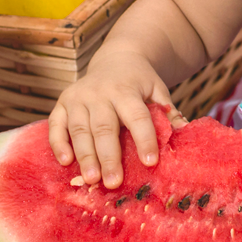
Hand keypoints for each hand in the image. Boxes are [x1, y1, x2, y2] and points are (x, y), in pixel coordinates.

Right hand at [48, 48, 187, 189]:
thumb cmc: (140, 82)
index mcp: (126, 90)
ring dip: (85, 156)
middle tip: (114, 182)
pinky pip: (56, 125)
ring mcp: (78, 97)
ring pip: (79, 129)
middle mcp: (99, 92)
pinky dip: (58, 143)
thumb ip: (168, 111)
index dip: (145, 139)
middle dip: (109, 156)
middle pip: (104, 127)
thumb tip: (185, 133)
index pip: (137, 116)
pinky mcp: (62, 103)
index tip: (151, 162)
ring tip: (92, 180)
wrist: (116, 59)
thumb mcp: (157, 90)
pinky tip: (65, 162)